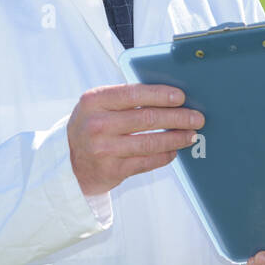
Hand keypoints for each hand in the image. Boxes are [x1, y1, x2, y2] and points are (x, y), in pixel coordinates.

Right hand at [66, 84, 203, 196]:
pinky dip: (164, 156)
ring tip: (191, 135)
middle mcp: (97, 124)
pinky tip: (174, 151)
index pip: (134, 94)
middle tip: (196, 118)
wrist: (68, 162)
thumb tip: (168, 97)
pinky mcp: (112, 170)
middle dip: (178, 118)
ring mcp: (104, 149)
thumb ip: (125, 98)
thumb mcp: (97, 106)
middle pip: (147, 119)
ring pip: (150, 142)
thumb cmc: (91, 126)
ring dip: (176, 138)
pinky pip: (146, 162)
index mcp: (94, 101)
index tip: (181, 97)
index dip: (161, 95)